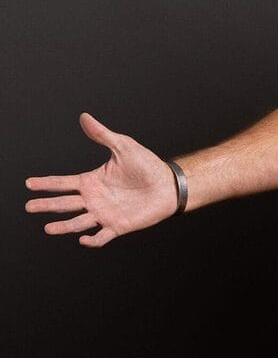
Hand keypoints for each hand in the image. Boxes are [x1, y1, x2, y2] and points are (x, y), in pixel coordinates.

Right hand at [25, 113, 178, 246]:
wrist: (168, 184)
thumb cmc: (147, 165)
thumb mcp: (123, 147)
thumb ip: (102, 134)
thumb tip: (84, 117)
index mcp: (92, 181)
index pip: (63, 183)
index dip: (46, 183)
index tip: (28, 184)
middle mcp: (94, 199)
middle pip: (64, 204)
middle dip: (46, 205)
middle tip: (29, 207)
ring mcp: (104, 213)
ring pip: (77, 222)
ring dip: (63, 226)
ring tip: (48, 228)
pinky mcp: (118, 226)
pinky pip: (101, 237)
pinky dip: (92, 240)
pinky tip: (83, 239)